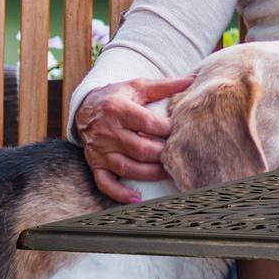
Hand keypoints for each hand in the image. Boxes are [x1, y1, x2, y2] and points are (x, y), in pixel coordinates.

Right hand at [73, 75, 197, 202]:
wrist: (84, 107)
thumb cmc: (117, 96)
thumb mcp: (137, 86)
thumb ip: (165, 85)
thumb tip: (193, 79)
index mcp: (117, 109)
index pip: (147, 123)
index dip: (167, 129)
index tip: (181, 131)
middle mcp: (107, 131)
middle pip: (141, 149)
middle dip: (163, 154)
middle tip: (180, 155)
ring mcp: (100, 151)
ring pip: (128, 168)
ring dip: (151, 174)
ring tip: (169, 173)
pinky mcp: (95, 165)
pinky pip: (105, 183)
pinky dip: (119, 193)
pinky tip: (137, 199)